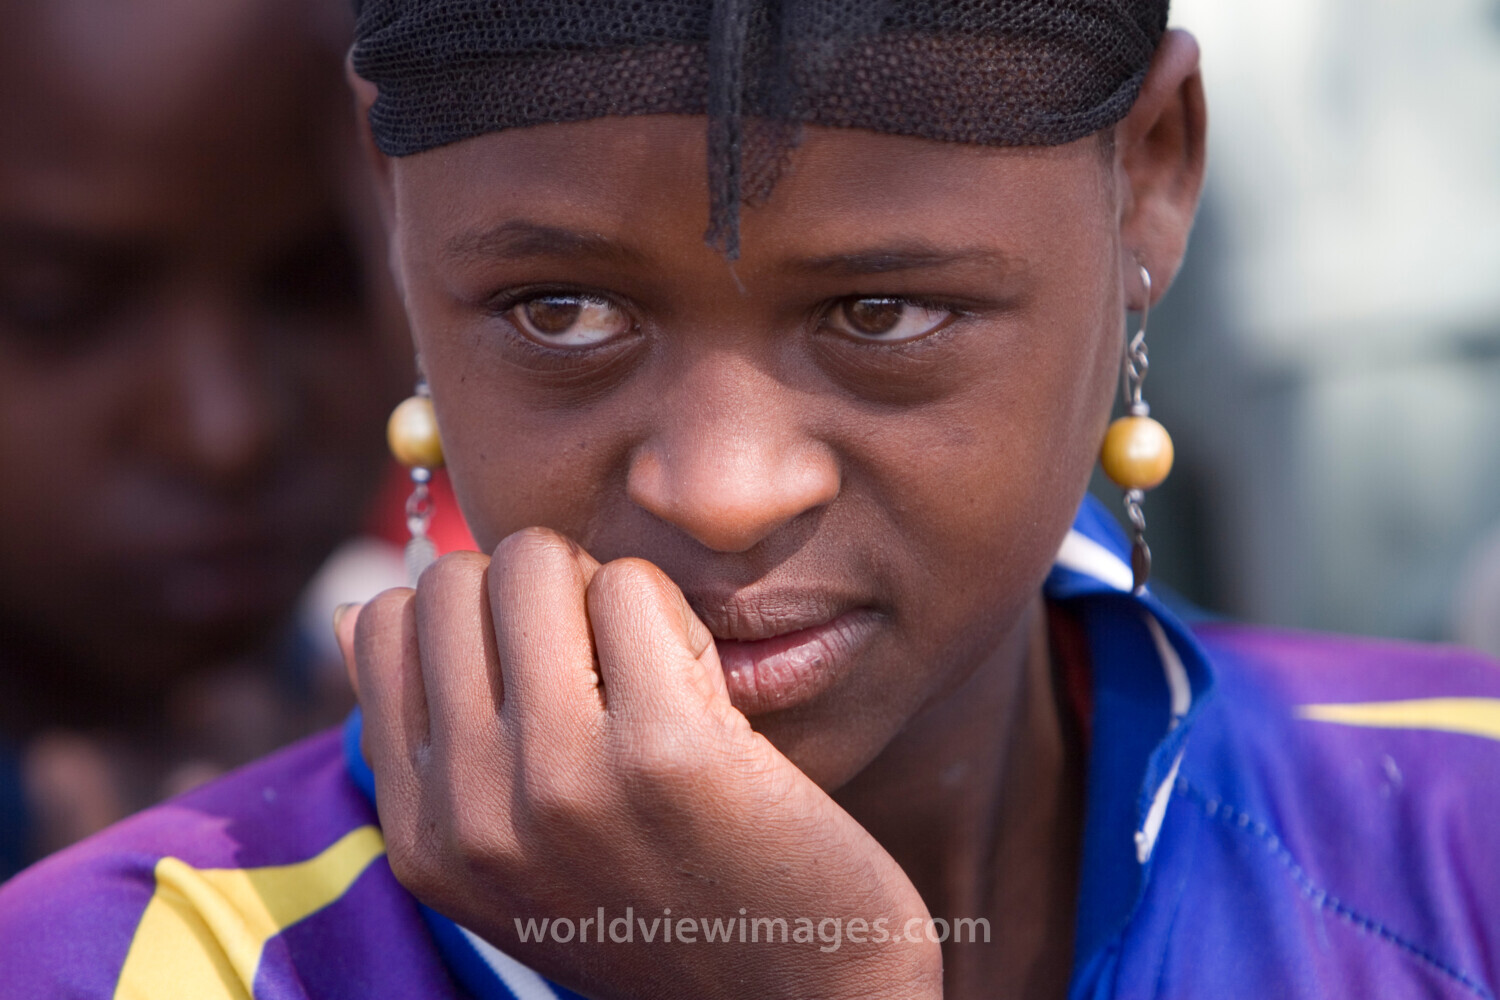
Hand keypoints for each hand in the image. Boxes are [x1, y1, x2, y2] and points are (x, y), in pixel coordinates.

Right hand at [337, 528, 941, 999]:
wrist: (797, 998)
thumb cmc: (660, 902)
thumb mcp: (515, 852)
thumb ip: (434, 743)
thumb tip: (349, 610)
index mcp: (423, 836)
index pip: (383, 625)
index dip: (471, 612)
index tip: (539, 663)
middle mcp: (470, 815)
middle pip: (453, 579)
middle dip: (533, 587)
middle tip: (602, 655)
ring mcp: (560, 783)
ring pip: (535, 563)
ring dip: (603, 591)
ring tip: (652, 669)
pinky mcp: (663, 752)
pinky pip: (632, 589)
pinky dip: (674, 617)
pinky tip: (707, 688)